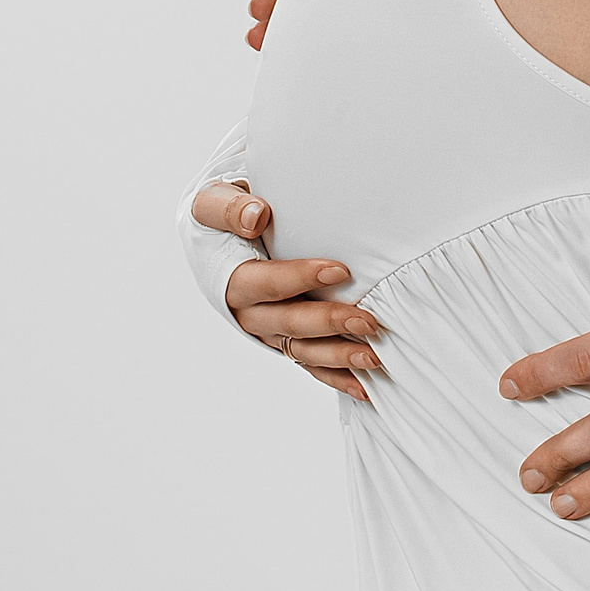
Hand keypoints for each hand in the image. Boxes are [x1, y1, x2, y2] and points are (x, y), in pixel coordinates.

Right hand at [189, 182, 385, 402]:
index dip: (299, 278)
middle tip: (368, 321)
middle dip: (329, 324)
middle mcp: (250, 314)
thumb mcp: (213, 204)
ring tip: (375, 357)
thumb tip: (257, 216)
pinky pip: (313, 365)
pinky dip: (339, 378)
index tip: (340, 270)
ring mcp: (271, 332)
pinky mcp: (288, 341)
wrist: (221, 238)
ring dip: (339, 357)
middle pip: (289, 323)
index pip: (265, 283)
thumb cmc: (225, 216)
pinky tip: (367, 387)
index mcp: (231, 280)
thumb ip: (229, 208)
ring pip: (304, 351)